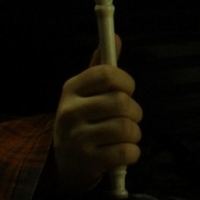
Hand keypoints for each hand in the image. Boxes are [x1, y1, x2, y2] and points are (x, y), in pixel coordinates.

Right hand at [52, 46, 140, 195]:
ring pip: (126, 128)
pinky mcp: (89, 162)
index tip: (127, 90)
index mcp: (71, 89)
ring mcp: (78, 138)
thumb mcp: (84, 93)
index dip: (126, 81)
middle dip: (135, 111)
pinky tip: (125, 151)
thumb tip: (115, 37)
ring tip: (127, 135)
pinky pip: (126, 152)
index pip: (106, 74)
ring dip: (135, 133)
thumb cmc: (82, 119)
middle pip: (121, 102)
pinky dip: (133, 152)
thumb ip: (101, 67)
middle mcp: (71, 112)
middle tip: (130, 116)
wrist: (64, 162)